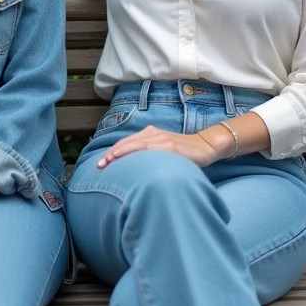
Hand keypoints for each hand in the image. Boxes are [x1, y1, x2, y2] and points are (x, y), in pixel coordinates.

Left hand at [96, 125, 222, 168]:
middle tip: (99, 165)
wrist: (206, 147)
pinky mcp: (171, 147)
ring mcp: (162, 139)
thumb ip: (150, 155)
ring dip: (119, 153)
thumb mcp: (164, 152)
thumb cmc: (184, 153)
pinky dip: (136, 153)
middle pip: (126, 143)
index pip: (126, 143)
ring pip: (135, 145)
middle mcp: (153, 134)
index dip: (112, 152)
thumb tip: (133, 171)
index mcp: (150, 134)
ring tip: (108, 162)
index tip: (101, 163)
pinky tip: (129, 160)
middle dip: (111, 153)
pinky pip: (149, 149)